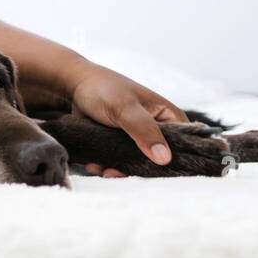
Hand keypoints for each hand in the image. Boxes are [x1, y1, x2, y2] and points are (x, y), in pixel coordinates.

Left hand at [65, 62, 188, 176]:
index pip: (182, 146)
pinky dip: (107, 165)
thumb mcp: (125, 108)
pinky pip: (119, 161)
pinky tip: (94, 164)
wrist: (75, 85)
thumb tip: (165, 159)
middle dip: (135, 168)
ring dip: (118, 169)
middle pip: (157, 159)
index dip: (169, 162)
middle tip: (113, 171)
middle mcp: (157, 130)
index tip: (147, 170)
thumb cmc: (104, 89)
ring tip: (101, 168)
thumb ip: (144, 131)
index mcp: (169, 117)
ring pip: (135, 163)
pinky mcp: (121, 143)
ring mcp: (139, 138)